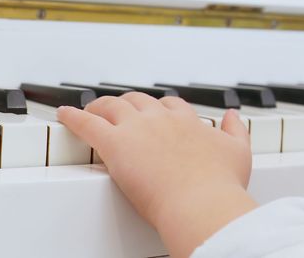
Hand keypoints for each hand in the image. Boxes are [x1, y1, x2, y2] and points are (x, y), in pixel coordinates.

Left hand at [58, 93, 256, 257]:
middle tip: (120, 111)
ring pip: (111, 106)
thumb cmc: (220, 185)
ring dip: (99, 106)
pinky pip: (86, 123)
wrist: (201, 203)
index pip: (171, 105)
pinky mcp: (115, 144)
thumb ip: (235, 130)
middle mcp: (161, 119)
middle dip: (128, 104)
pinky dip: (72, 116)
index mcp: (187, 121)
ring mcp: (137, 129)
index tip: (157, 113)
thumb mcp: (239, 152)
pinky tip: (64, 114)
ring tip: (90, 110)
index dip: (161, 108)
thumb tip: (233, 116)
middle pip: (138, 101)